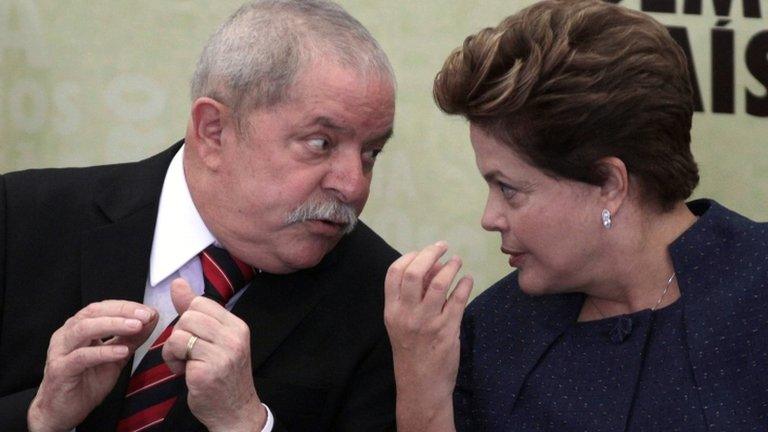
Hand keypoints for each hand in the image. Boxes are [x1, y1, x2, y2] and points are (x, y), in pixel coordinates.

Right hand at [27, 301, 157, 431]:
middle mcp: (67, 335)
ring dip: (113, 325)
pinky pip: (81, 357)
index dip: (126, 306)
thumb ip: (131, 339)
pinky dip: (103, 352)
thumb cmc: (86, 382)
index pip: (103, 308)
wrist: (61, 412)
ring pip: (84, 329)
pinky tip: (122, 351)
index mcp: (79, 328)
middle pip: (93, 312)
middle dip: (122, 311)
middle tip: (145, 315)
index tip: (149, 311)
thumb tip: (151, 320)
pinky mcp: (60, 370)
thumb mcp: (115, 358)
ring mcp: (61, 351)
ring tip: (136, 326)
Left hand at [162, 278, 266, 431]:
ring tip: (187, 363)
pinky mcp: (205, 371)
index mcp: (237, 326)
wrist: (234, 411)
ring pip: (179, 332)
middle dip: (181, 334)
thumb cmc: (223, 375)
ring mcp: (221, 354)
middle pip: (188, 316)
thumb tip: (178, 283)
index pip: (201, 303)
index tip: (196, 337)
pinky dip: (173, 362)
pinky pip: (174, 350)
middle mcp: (233, 338)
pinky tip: (185, 373)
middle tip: (190, 353)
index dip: (190, 319)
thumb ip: (195, 311)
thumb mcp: (214, 339)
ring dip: (174, 350)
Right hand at [384, 241, 472, 431]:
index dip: (410, 256)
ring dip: (451, 267)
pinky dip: (465, 285)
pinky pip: (459, 299)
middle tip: (442, 247)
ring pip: (439, 283)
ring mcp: (427, 322)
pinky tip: (467, 280)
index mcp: (392, 310)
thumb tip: (430, 266)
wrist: (421, 385)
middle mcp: (407, 314)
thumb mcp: (401, 323)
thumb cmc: (411, 350)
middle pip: (415, 272)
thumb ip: (412, 296)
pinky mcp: (448, 330)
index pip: (395, 273)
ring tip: (457, 262)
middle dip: (430, 254)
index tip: (423, 252)